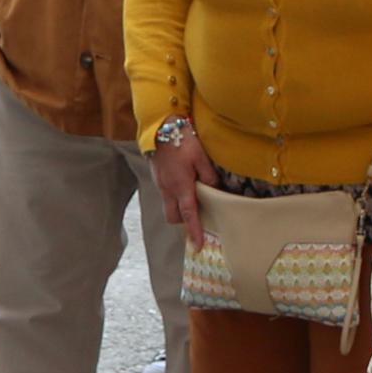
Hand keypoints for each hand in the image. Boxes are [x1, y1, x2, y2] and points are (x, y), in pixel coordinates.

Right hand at [152, 132, 204, 252]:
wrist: (158, 127)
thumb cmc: (182, 140)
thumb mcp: (201, 156)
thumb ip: (209, 175)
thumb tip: (215, 188)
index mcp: (180, 186)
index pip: (188, 215)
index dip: (194, 231)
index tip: (198, 245)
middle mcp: (167, 189)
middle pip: (173, 217)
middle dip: (183, 221)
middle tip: (196, 216)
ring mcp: (160, 183)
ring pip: (167, 206)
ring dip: (177, 208)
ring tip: (190, 199)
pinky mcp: (156, 177)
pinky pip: (165, 194)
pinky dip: (173, 196)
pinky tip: (182, 184)